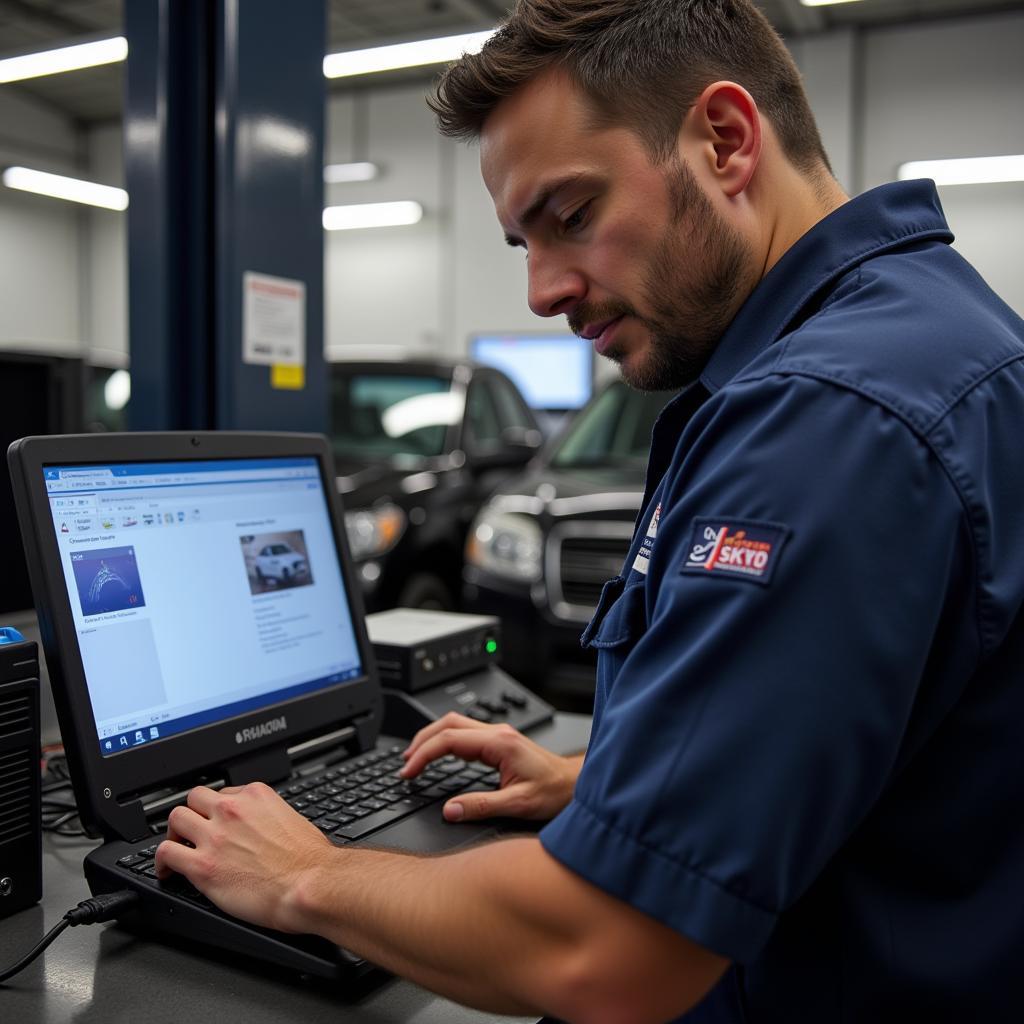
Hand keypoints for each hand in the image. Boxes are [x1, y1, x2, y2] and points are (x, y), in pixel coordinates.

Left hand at [154, 782, 333, 932]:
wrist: (309, 884)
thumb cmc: (309, 860)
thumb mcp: (292, 819)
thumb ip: (269, 816)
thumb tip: (261, 826)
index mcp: (255, 796)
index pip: (223, 793)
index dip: (217, 810)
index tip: (216, 822)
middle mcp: (232, 810)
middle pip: (194, 798)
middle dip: (192, 814)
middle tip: (193, 831)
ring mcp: (215, 836)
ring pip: (175, 819)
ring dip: (175, 834)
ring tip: (177, 848)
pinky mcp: (202, 866)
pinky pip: (166, 854)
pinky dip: (162, 862)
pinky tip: (167, 871)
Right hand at [401, 713, 581, 822]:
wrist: (576, 784)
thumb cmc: (555, 792)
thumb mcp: (518, 804)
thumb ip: (482, 807)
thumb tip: (450, 810)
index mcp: (499, 743)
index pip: (449, 740)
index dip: (424, 755)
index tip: (409, 771)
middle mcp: (497, 734)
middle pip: (448, 723)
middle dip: (421, 741)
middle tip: (405, 764)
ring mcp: (498, 735)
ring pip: (455, 725)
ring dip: (432, 738)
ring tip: (415, 759)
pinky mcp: (499, 742)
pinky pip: (464, 734)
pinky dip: (445, 742)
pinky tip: (439, 757)